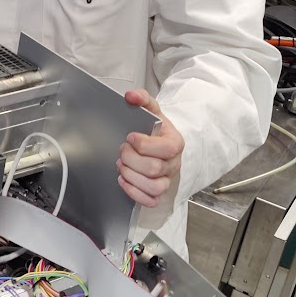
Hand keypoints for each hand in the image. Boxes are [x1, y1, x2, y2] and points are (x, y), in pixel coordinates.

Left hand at [118, 89, 184, 208]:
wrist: (162, 143)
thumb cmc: (156, 129)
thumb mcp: (151, 110)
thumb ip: (141, 99)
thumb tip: (130, 96)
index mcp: (175, 143)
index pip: (164, 149)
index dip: (142, 144)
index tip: (130, 137)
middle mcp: (173, 164)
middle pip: (154, 169)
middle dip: (131, 159)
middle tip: (123, 150)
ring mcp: (166, 179)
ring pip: (153, 187)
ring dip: (131, 176)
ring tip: (122, 165)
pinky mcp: (158, 191)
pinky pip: (150, 200)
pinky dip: (134, 192)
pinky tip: (124, 180)